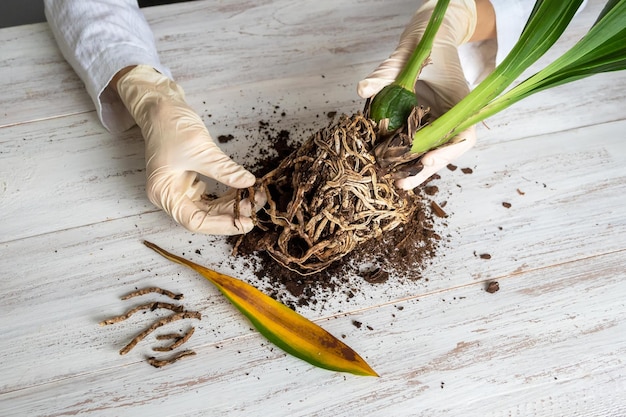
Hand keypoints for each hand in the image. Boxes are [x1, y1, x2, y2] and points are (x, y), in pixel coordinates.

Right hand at [115, 65, 263, 234]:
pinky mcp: (187, 180)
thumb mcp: (201, 150)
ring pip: (208, 207)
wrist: (160, 105)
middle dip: (230, 214)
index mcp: (164, 193)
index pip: (194, 221)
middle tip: (256, 207)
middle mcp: (169, 195)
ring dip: (230, 205)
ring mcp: (178, 188)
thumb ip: (225, 170)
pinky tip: (242, 191)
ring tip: (254, 198)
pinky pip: (209, 196)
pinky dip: (225, 195)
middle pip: (203, 217)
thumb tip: (249, 183)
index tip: (245, 222)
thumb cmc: (171, 125)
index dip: (221, 225)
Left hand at [357, 0, 478, 189]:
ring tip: (390, 181)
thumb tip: (362, 90)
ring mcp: (435, 123)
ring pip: (427, 152)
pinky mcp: (419, 124)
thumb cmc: (425, 45)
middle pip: (443, 153)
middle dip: (422, 171)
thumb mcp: (406, 55)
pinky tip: (383, 163)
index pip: (463, 137)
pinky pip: (412, 143)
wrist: (426, 39)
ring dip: (409, 168)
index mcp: (459, 104)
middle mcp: (450, 118)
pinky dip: (399, 154)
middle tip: (400, 185)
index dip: (448, 153)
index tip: (426, 160)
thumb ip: (386, 72)